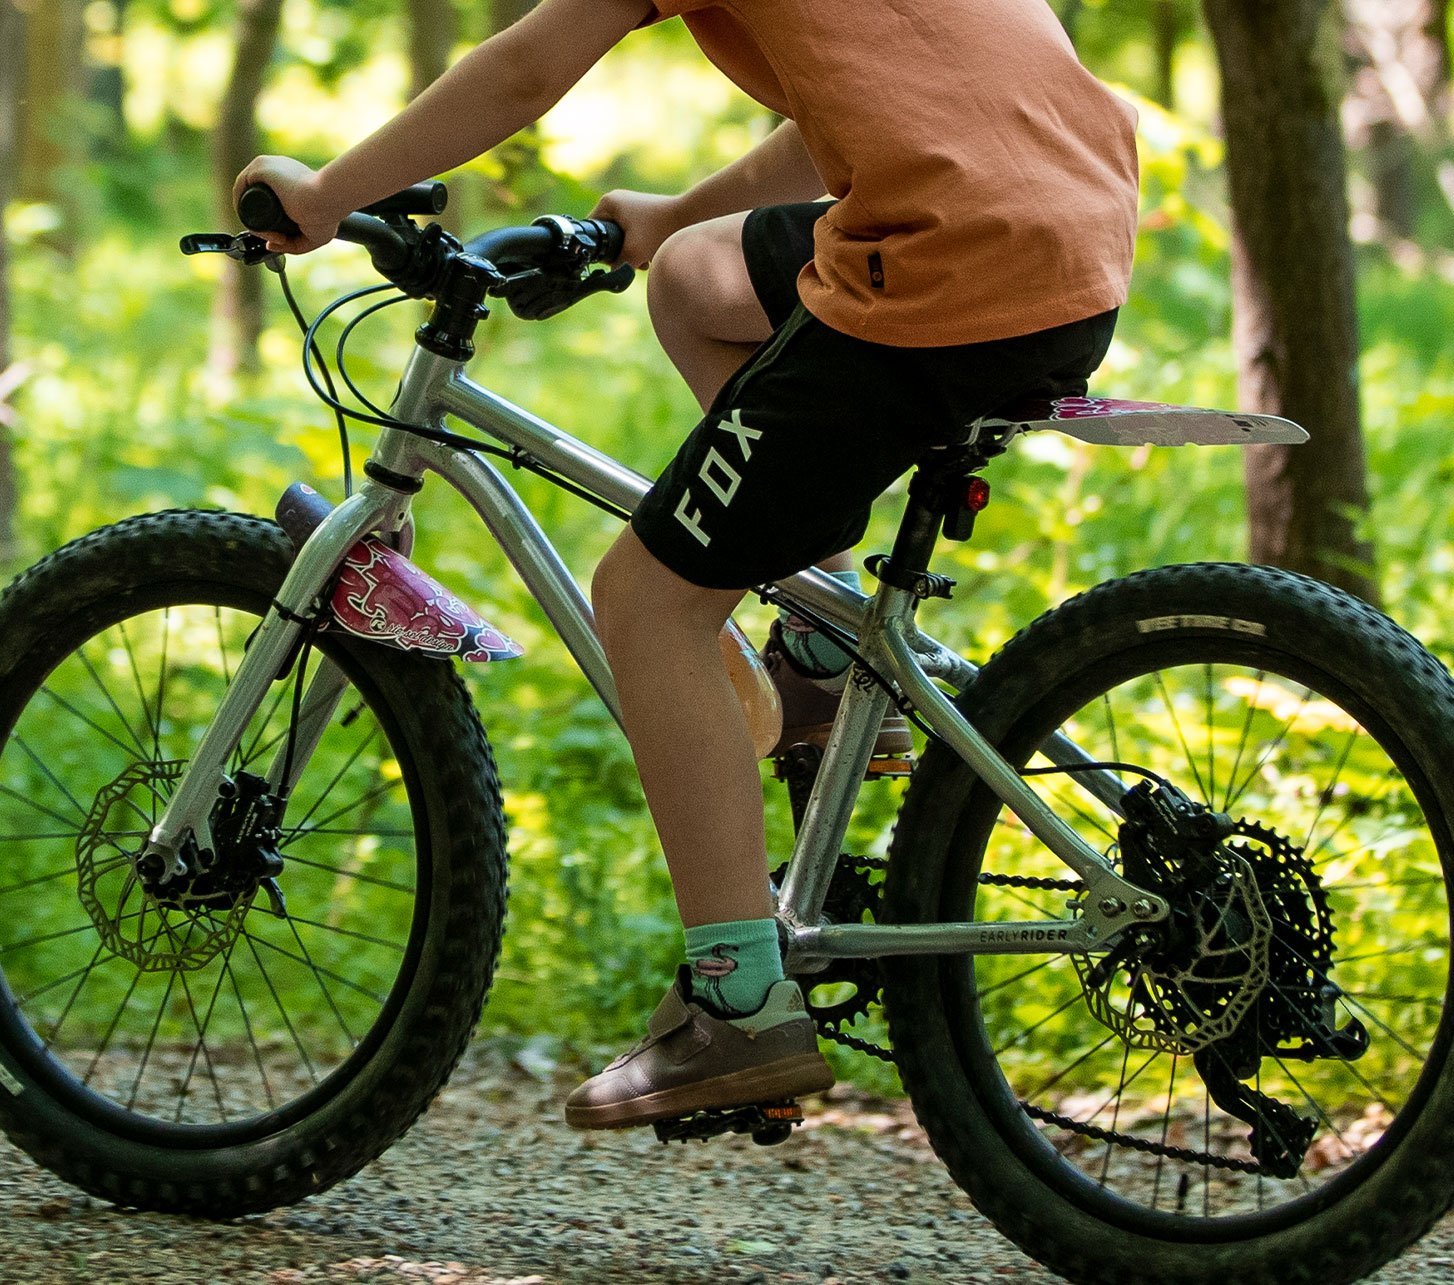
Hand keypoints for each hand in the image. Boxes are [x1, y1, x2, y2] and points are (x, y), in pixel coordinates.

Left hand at [231, 156, 346, 254]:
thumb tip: (270, 245)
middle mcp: (278, 169)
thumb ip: (294, 244)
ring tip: (270, 235)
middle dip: (259, 223)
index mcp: (292, 180)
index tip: (280, 237)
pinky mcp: (260, 167)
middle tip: (275, 238)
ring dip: (253, 221)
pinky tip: (257, 225)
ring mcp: (268, 166)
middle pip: (255, 199)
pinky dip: (242, 210)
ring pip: (246, 197)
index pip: (269, 199)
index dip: (268, 222)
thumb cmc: (327, 215)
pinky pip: (240, 190)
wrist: (327, 201)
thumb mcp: (313, 236)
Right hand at [589, 189, 685, 268]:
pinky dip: (640, 245)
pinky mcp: (643, 212)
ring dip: (631, 251)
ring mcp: (631, 204)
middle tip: (633, 260)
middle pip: (606, 235)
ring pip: (621, 236)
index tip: (614, 260)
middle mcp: (616, 199)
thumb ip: (617, 267)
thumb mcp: (633, 253)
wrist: (690, 216)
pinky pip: (633, 233)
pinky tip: (651, 254)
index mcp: (607, 203)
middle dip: (618, 252)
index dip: (600, 250)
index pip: (591, 231)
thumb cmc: (659, 230)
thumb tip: (611, 277)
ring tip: (644, 258)